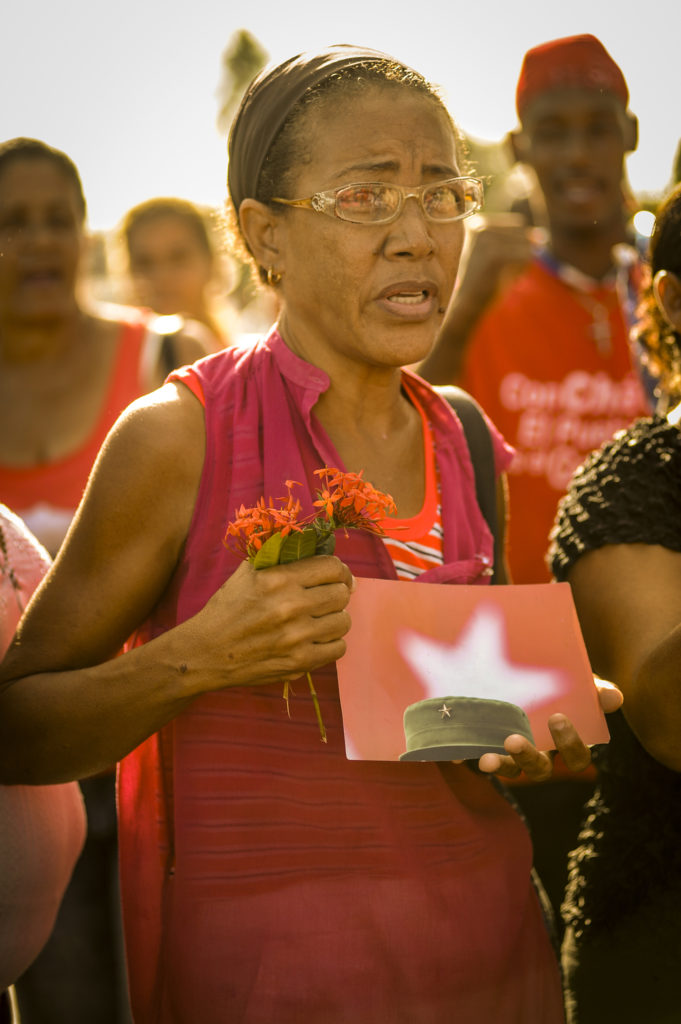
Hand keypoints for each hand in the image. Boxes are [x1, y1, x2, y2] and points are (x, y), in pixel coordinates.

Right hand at [179, 555, 354, 692]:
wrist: (206, 652)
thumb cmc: (226, 609)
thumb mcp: (246, 573)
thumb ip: (278, 556)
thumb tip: (312, 544)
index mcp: (278, 580)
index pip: (331, 567)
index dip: (339, 570)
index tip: (337, 575)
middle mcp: (291, 606)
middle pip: (341, 593)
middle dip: (338, 592)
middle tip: (329, 596)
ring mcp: (297, 637)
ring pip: (343, 621)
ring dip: (335, 617)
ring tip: (322, 618)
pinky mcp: (299, 662)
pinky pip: (338, 648)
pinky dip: (331, 642)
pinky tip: (317, 638)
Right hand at [454, 214, 533, 312]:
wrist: (466, 306)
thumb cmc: (484, 282)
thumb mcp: (498, 255)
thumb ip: (518, 241)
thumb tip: (542, 235)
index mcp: (476, 222)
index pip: (517, 224)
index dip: (516, 247)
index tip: (496, 264)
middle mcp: (479, 225)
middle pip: (523, 231)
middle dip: (520, 252)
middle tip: (500, 271)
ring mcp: (485, 238)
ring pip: (527, 242)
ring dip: (522, 262)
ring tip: (502, 275)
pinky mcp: (494, 254)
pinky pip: (526, 255)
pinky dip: (523, 269)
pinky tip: (506, 279)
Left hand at [476, 677, 623, 779]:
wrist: (523, 672)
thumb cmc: (561, 687)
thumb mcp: (579, 686)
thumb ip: (595, 691)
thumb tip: (613, 697)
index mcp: (566, 743)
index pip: (576, 757)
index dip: (570, 744)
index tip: (557, 718)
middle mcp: (543, 756)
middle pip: (540, 770)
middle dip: (527, 757)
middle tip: (513, 740)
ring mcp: (516, 755)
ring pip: (512, 771)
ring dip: (501, 765)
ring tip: (487, 758)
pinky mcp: (492, 748)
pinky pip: (484, 760)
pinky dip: (473, 758)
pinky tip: (462, 753)